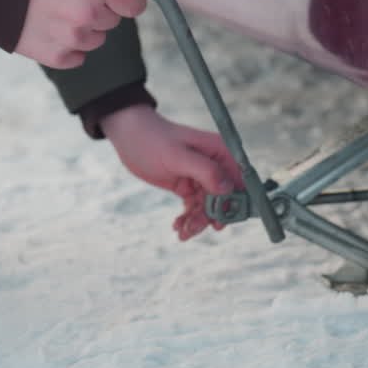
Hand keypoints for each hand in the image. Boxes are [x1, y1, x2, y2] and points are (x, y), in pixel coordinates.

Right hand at [16, 0, 146, 68]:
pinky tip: (48, 29)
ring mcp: (74, 39)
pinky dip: (68, 47)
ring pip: (96, 40)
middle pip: (113, 22)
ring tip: (55, 14)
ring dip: (83, 30)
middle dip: (98, 12)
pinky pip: (78, 56)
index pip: (136, 4)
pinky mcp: (59, 58)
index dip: (128, 0)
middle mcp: (89, 15)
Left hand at [101, 105, 244, 240]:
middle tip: (192, 229)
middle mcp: (215, 165)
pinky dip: (187, 218)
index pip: (238, 182)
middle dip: (209, 217)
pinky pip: (194, 207)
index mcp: (220, 152)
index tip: (220, 221)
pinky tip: (177, 226)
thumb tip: (228, 189)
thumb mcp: (178, 157)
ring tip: (181, 231)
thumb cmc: (153, 140)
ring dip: (196, 222)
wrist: (129, 136)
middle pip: (223, 200)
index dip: (233, 203)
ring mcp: (202, 177)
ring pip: (207, 208)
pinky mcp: (189, 186)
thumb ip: (205, 171)